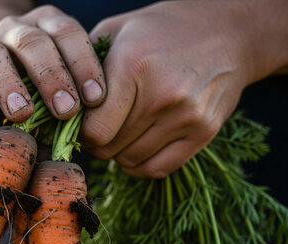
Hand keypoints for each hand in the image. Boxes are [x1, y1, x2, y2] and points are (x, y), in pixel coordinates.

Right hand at [0, 5, 105, 121]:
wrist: (3, 62)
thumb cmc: (46, 79)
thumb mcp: (66, 74)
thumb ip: (76, 90)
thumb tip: (96, 128)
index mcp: (48, 24)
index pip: (67, 33)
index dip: (83, 63)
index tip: (95, 97)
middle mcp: (17, 30)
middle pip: (33, 43)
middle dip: (51, 77)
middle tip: (66, 109)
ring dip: (10, 85)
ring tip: (23, 113)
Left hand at [81, 1, 254, 177]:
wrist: (229, 31)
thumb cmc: (162, 30)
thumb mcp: (117, 31)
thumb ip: (84, 65)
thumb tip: (59, 104)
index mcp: (133, 67)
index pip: (94, 129)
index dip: (80, 131)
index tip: (82, 122)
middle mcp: (162, 95)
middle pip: (109, 148)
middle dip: (97, 142)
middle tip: (100, 127)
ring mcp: (187, 116)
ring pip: (130, 161)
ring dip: (118, 153)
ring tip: (121, 132)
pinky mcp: (204, 131)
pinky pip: (158, 169)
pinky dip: (140, 165)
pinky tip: (138, 146)